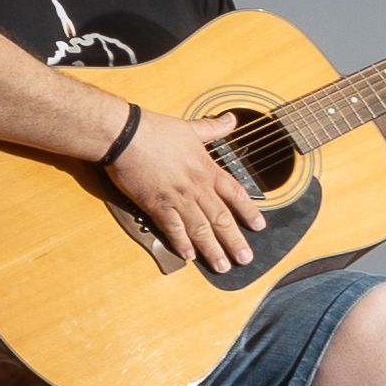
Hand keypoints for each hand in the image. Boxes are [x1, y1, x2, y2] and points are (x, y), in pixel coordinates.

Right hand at [105, 107, 265, 270]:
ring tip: (222, 266)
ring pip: (200, 228)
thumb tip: (231, 119)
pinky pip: (173, 228)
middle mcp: (196, 187)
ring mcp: (177, 198)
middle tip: (245, 259)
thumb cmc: (156, 130)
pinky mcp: (157, 205)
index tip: (259, 226)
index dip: (248, 211)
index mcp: (206, 168)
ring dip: (212, 249)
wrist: (126, 136)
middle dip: (235, 241)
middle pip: (221, 218)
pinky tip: (189, 256)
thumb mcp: (190, 127)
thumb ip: (212, 128)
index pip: (235, 194)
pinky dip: (181, 243)